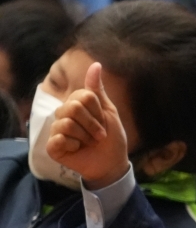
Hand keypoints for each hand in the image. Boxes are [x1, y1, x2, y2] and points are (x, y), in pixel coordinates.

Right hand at [47, 62, 129, 188]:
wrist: (112, 163)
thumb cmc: (112, 138)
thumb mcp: (109, 112)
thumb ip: (97, 90)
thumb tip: (95, 64)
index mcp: (75, 104)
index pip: (83, 96)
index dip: (98, 112)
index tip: (103, 122)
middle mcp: (62, 115)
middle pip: (73, 107)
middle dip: (93, 124)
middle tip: (98, 135)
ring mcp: (56, 130)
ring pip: (67, 123)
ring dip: (86, 137)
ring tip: (89, 143)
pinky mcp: (52, 146)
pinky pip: (59, 139)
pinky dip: (74, 146)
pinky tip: (77, 150)